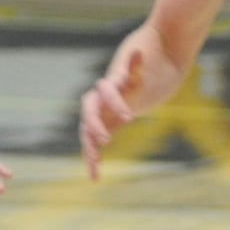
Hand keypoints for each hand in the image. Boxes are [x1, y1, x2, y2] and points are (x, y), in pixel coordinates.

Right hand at [79, 49, 142, 180]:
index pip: (105, 91)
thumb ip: (136, 66)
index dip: (114, 103)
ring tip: (95, 164)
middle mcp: (99, 100)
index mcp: (109, 85)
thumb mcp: (141, 73)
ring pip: (88, 131)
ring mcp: (99, 115)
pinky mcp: (103, 128)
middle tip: (107, 140)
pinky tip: (94, 178)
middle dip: (95, 126)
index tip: (129, 118)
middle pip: (89, 112)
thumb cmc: (141, 76)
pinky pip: (94, 143)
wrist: (136, 80)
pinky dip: (93, 159)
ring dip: (90, 146)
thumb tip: (138, 51)